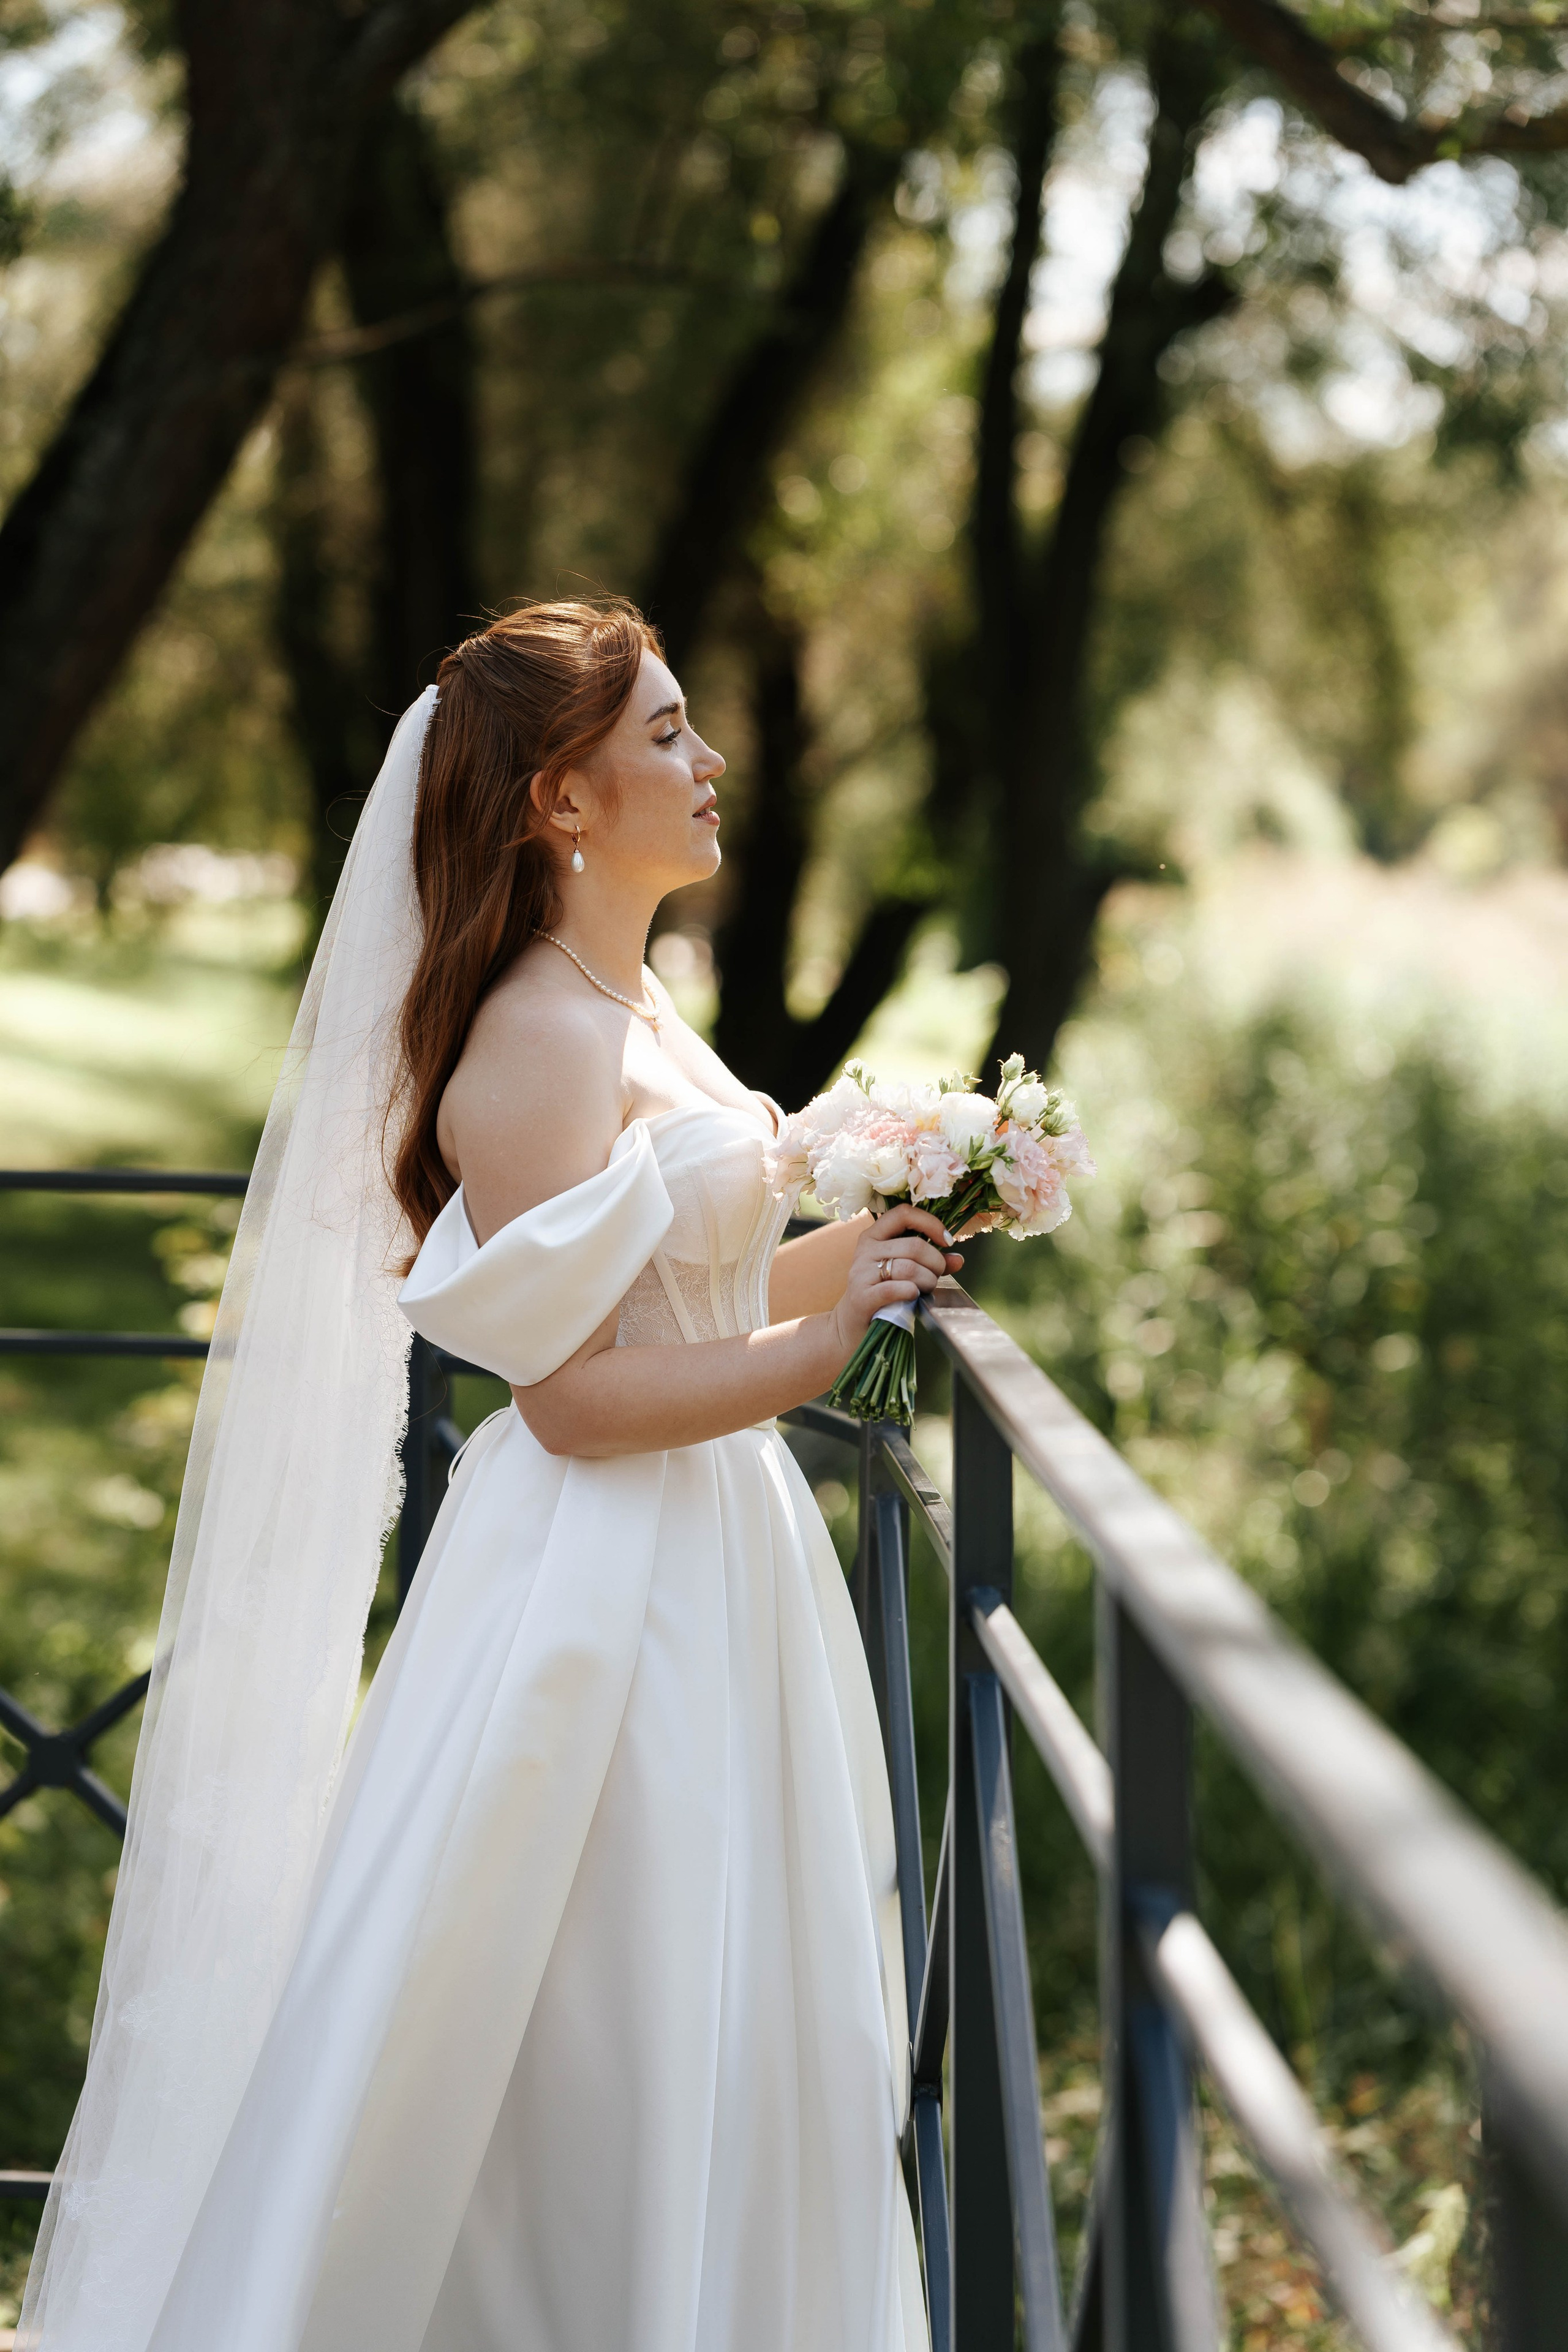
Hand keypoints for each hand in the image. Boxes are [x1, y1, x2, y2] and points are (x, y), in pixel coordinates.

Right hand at [828, 1205, 962, 1357]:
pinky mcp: (862, 1296)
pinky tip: (913, 1296)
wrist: (852, 1324)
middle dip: (935, 1263)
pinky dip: (911, 1292)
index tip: (947, 1241)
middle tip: (936, 1277)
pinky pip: (894, 1289)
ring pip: (909, 1268)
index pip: (903, 1213)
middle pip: (914, 1246)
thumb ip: (929, 1262)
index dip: (930, 1223)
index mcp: (874, 1236)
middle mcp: (865, 1250)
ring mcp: (861, 1273)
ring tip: (926, 1289)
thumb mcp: (902, 1272)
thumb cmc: (882, 1294)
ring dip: (927, 1281)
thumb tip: (958, 1259)